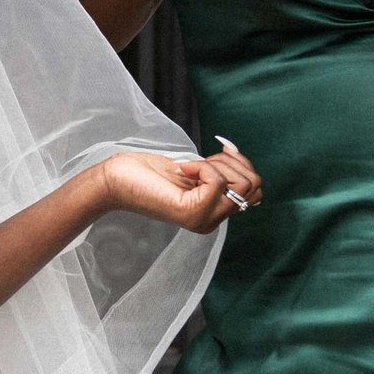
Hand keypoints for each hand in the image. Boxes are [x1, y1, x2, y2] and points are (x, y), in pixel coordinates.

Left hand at [90, 137, 262, 233]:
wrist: (117, 179)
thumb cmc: (149, 172)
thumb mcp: (193, 170)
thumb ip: (217, 172)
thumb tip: (238, 157)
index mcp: (214, 213)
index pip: (255, 191)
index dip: (241, 164)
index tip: (218, 151)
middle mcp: (212, 221)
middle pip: (254, 186)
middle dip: (232, 163)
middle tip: (201, 161)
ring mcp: (203, 220)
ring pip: (240, 184)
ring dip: (216, 164)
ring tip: (188, 166)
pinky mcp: (191, 213)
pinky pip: (216, 182)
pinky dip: (200, 166)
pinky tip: (179, 168)